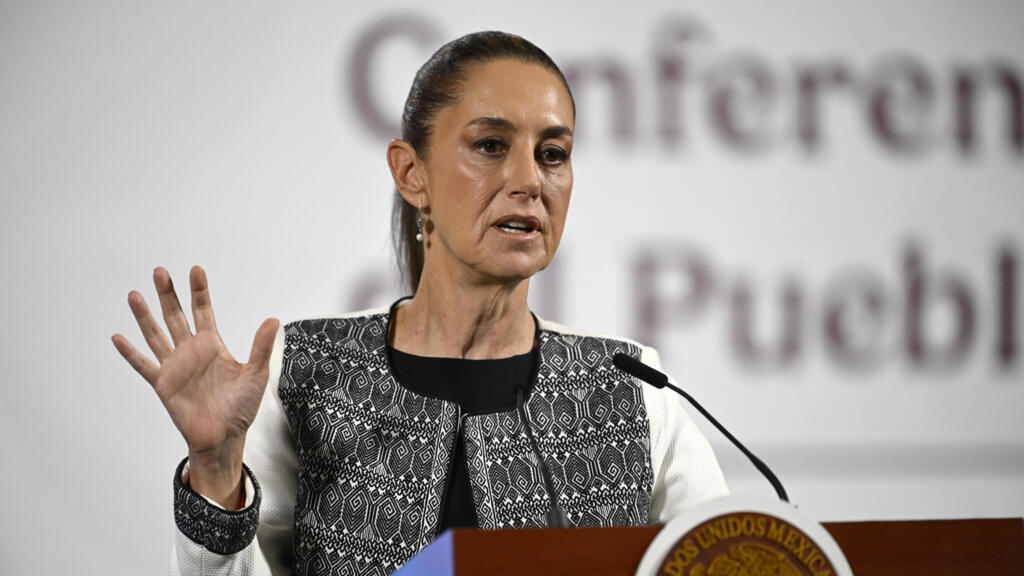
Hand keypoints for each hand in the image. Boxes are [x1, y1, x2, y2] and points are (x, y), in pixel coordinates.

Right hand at [112, 265, 278, 505]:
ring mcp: (175, 367)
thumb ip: (261, 347)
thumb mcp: (256, 374)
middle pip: (175, 316)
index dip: (199, 292)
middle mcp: (191, 352)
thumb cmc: (241, 407)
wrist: (224, 437)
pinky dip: (130, 353)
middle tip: (160, 271)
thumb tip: (273, 319)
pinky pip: (144, 365)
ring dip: (145, 316)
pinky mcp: (164, 385)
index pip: (203, 311)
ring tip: (135, 295)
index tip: (195, 270)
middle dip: (168, 294)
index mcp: (212, 345)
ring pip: (156, 335)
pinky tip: (118, 337)